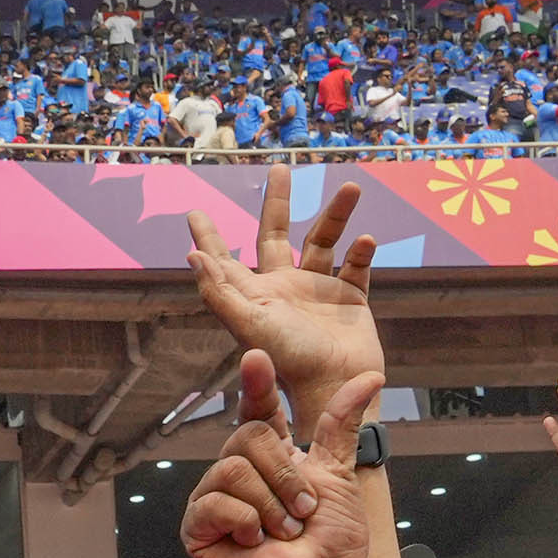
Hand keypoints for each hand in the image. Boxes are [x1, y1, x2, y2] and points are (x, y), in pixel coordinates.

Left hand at [180, 164, 385, 404]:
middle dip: (276, 202)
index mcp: (255, 295)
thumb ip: (220, 292)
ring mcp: (318, 292)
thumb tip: (191, 256)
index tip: (193, 212)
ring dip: (337, 214)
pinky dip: (362, 252)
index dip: (209, 237)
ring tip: (351, 187)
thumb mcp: (250, 325)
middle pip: (276, 235)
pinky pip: (357, 268)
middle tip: (278, 169)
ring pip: (324, 241)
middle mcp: (284, 288)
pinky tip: (366, 240)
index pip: (226, 259)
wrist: (337, 388)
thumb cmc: (290, 361)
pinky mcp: (350, 300)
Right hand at [181, 349, 384, 557]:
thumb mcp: (340, 472)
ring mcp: (214, 499)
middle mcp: (237, 472)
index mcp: (268, 456)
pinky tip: (255, 542)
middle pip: (246, 437)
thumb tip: (370, 375)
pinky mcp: (197, 528)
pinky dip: (245, 522)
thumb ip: (342, 423)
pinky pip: (216, 503)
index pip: (256, 408)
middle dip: (285, 475)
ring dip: (270, 504)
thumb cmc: (332, 541)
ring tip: (284, 531)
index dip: (255, 384)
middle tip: (303, 510)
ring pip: (232, 469)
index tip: (257, 357)